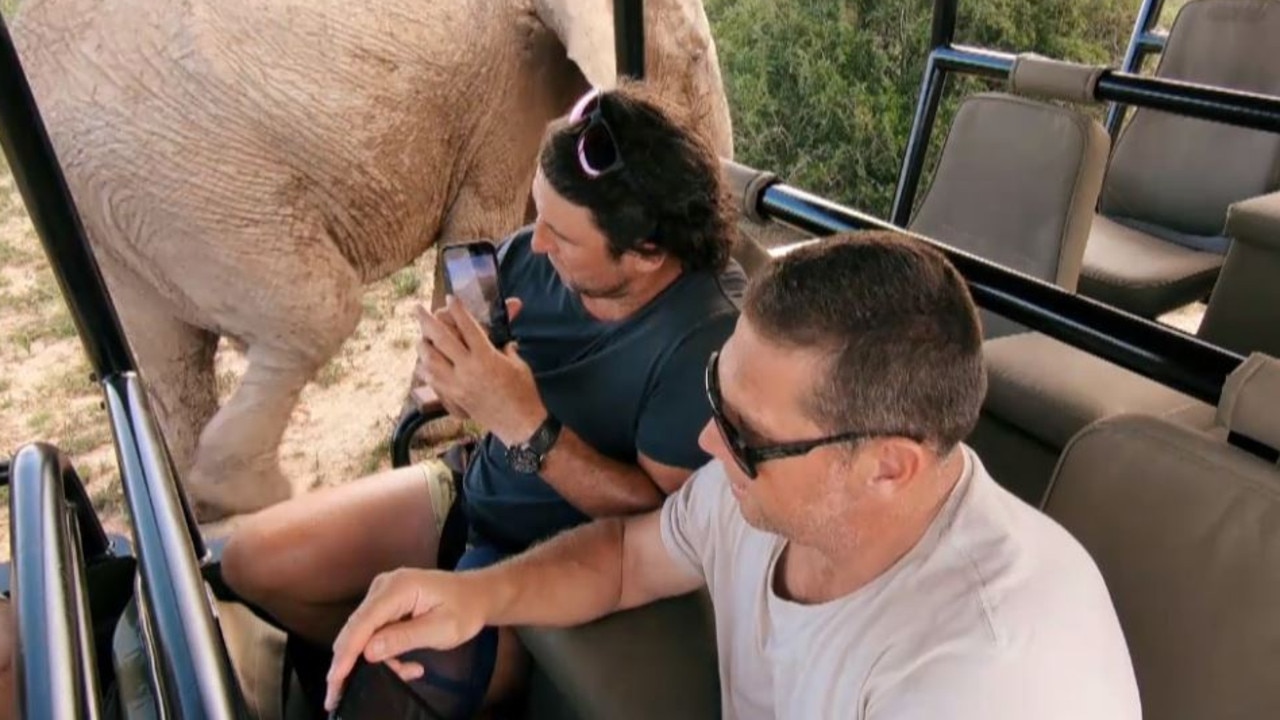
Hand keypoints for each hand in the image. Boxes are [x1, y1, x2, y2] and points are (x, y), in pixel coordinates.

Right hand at [324, 568, 491, 711]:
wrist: (477, 594)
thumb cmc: (465, 609)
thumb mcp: (440, 629)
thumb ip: (404, 638)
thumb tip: (368, 652)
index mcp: (398, 588)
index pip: (362, 623)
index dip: (346, 653)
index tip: (334, 680)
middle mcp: (383, 587)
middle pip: (356, 629)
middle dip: (351, 663)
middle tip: (343, 695)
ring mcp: (382, 594)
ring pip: (364, 634)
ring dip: (379, 660)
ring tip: (410, 671)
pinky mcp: (385, 604)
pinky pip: (374, 631)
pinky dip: (385, 651)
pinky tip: (407, 663)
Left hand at [415, 296, 545, 445]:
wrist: (520, 425)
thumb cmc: (524, 392)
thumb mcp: (517, 363)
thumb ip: (504, 347)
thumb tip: (499, 337)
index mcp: (486, 357)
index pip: (466, 326)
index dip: (457, 310)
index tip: (450, 298)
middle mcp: (468, 369)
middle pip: (440, 338)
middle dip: (426, 320)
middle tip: (418, 308)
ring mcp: (457, 386)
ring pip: (429, 359)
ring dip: (423, 345)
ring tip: (422, 337)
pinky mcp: (453, 399)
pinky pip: (431, 380)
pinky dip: (426, 368)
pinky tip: (427, 363)